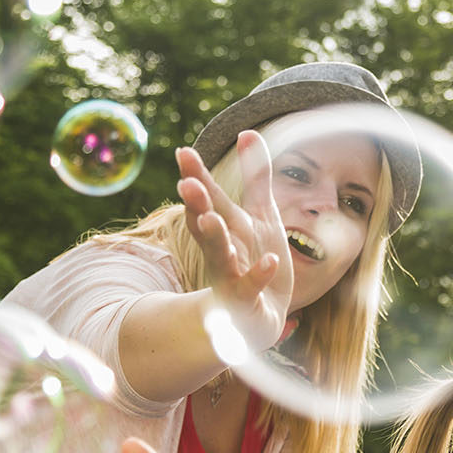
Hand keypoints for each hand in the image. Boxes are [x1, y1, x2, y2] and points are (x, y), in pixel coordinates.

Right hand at [176, 132, 293, 356]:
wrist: (255, 321)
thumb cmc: (254, 261)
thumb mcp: (260, 216)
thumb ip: (255, 177)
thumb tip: (247, 131)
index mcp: (225, 228)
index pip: (208, 198)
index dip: (197, 176)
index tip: (184, 152)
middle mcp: (222, 251)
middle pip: (206, 225)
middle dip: (197, 205)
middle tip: (187, 184)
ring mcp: (231, 277)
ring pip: (219, 257)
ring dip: (214, 238)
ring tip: (209, 218)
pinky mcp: (246, 302)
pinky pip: (250, 288)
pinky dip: (257, 275)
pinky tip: (269, 259)